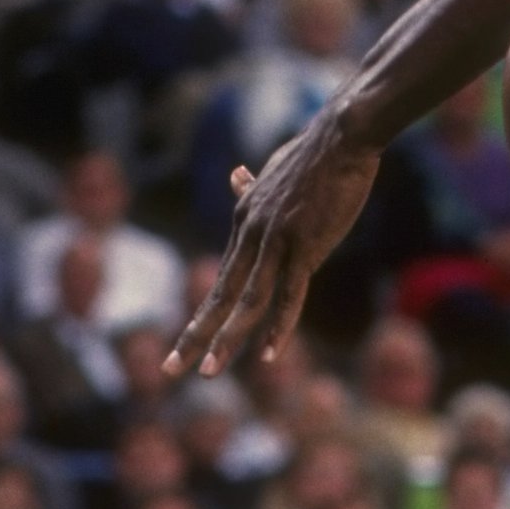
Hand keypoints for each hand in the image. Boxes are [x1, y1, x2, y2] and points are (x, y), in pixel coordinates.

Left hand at [166, 114, 380, 376]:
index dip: (206, 314)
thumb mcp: (273, 173)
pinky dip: (278, 327)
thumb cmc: (314, 154)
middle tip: (169, 369)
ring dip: (226, 340)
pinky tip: (268, 355)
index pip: (223, 278)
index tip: (190, 343)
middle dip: (194, 335)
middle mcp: (252, 234)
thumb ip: (253, 186)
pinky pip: (289, 295)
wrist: (340, 136)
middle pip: (220, 295)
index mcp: (245, 220)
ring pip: (247, 301)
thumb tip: (234, 176)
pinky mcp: (305, 246)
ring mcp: (276, 242)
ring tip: (207, 372)